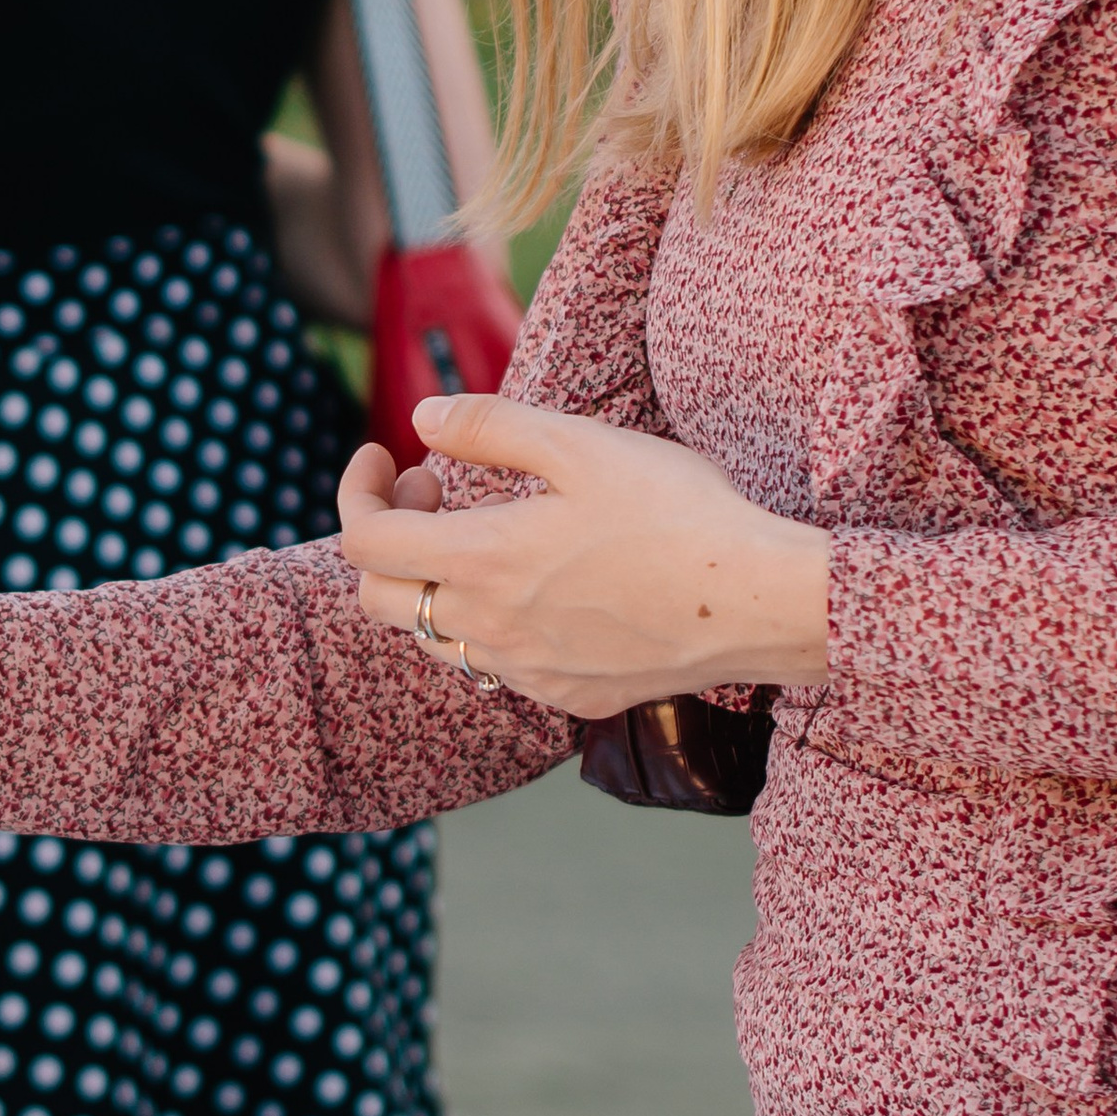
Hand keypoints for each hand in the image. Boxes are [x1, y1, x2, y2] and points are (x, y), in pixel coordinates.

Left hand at [336, 394, 830, 718]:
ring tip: (486, 532)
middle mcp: (489, 629)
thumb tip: (419, 419)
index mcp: (481, 561)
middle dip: (385, 537)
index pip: (364, 543)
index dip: (358, 491)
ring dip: (433, 581)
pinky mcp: (568, 697)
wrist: (759, 602)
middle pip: (377, 600)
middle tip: (436, 490)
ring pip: (432, 637)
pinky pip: (495, 666)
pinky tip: (539, 584)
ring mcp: (527, 672)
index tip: (386, 454)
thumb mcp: (579, 445)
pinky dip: (487, 621)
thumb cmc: (676, 513)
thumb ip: (488, 427)